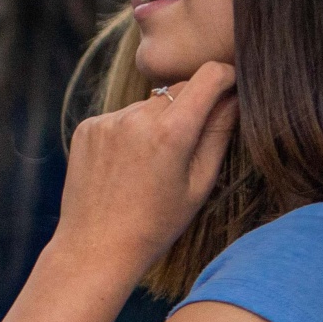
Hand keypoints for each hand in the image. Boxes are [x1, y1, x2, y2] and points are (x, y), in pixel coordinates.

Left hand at [56, 61, 237, 280]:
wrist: (96, 245)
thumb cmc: (156, 223)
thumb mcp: (200, 182)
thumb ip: (219, 133)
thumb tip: (235, 97)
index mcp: (171, 131)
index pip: (208, 76)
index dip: (227, 77)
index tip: (233, 87)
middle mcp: (136, 117)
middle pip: (178, 90)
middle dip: (192, 107)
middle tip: (192, 143)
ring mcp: (107, 121)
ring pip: (148, 105)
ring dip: (159, 122)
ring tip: (154, 165)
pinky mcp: (87, 127)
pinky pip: (121, 117)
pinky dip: (131, 131)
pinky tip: (128, 166)